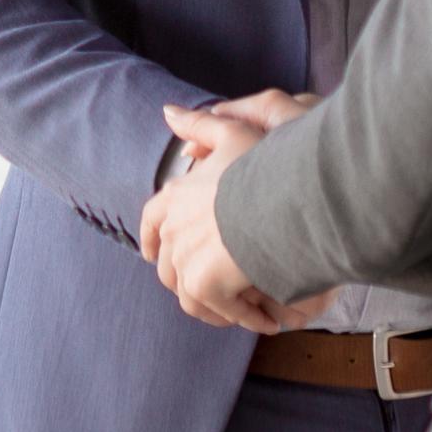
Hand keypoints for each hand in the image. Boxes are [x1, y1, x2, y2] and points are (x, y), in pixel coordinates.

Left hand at [141, 102, 323, 331]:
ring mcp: (185, 260)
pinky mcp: (204, 285)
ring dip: (216, 304)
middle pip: (169, 265)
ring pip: (190, 294)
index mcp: (176, 196)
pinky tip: (266, 320)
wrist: (281, 200)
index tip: (151, 255)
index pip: (151, 220)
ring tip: (244, 309)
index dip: (150, 238)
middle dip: (190, 278)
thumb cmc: (264, 166)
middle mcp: (174, 230)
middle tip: (218, 288)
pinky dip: (241, 318)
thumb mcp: (234, 132)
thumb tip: (166, 111)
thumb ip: (200, 124)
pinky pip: (219, 311)